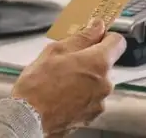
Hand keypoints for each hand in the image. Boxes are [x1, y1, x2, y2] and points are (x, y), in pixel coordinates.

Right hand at [11, 19, 124, 133]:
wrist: (28, 118)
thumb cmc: (38, 84)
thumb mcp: (56, 51)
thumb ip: (82, 37)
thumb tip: (97, 27)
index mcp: (98, 63)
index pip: (118, 42)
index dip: (106, 37)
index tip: (94, 37)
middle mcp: (105, 84)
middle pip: (105, 64)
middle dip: (90, 60)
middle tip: (68, 61)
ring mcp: (99, 103)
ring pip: (97, 83)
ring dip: (85, 79)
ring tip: (62, 82)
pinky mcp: (91, 117)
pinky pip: (91, 99)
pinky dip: (81, 96)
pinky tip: (63, 96)